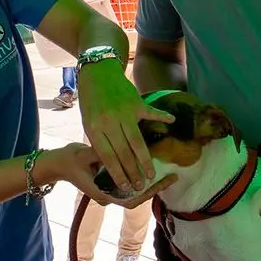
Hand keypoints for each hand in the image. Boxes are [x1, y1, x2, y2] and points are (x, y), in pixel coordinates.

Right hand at [37, 143, 176, 207]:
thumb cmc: (69, 160)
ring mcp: (109, 191)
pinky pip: (129, 186)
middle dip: (155, 189)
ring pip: (135, 193)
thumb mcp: (83, 156)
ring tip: (167, 174)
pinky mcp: (110, 184)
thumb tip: (116, 150)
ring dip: (151, 185)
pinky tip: (150, 169)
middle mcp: (108, 196)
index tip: (163, 180)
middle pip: (137, 198)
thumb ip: (99, 155)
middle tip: (173, 177)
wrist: (58, 164)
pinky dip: (141, 180)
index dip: (148, 192)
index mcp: (102, 193)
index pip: (131, 199)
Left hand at [77, 60, 174, 190]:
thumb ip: (99, 140)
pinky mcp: (137, 103)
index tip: (125, 186)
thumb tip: (110, 163)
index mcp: (94, 129)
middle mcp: (109, 122)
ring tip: (151, 175)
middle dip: (132, 173)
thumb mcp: (88, 122)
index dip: (117, 173)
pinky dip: (164, 118)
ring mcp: (124, 113)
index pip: (107, 157)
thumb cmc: (91, 101)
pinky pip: (152, 113)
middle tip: (140, 186)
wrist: (97, 74)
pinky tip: (172, 123)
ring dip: (146, 161)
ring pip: (137, 142)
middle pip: (124, 153)